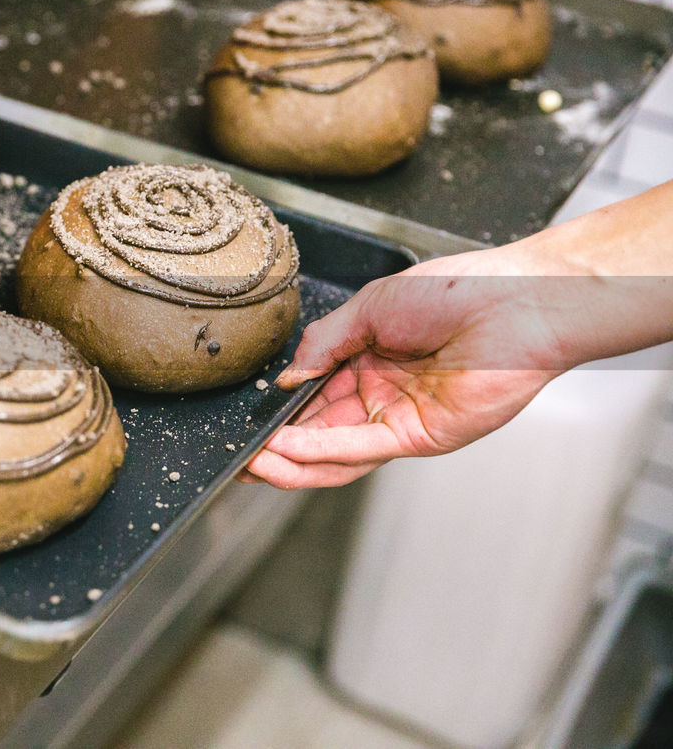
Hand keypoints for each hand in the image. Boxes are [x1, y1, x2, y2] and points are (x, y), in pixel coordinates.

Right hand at [242, 249, 564, 488]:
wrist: (514, 301)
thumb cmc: (457, 291)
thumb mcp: (370, 306)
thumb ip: (324, 342)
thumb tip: (286, 378)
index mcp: (367, 359)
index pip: (313, 394)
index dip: (280, 410)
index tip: (246, 418)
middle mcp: (380, 393)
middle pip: (318, 431)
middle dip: (276, 445)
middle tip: (239, 453)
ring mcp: (399, 418)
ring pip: (335, 452)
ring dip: (291, 460)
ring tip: (252, 461)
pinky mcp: (420, 436)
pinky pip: (361, 449)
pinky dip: (321, 451)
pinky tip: (286, 448)